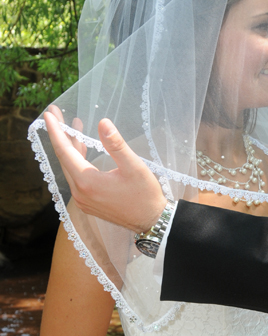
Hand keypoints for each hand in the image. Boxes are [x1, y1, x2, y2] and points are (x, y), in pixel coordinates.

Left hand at [44, 108, 165, 232]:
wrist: (151, 221)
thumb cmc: (145, 194)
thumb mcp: (134, 166)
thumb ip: (116, 144)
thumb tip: (103, 123)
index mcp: (88, 182)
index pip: (64, 151)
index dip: (56, 131)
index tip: (48, 114)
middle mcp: (80, 193)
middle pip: (64, 159)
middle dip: (59, 135)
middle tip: (56, 114)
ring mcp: (83, 200)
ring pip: (70, 168)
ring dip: (70, 148)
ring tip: (72, 127)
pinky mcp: (88, 204)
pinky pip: (76, 178)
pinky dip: (76, 161)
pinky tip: (81, 150)